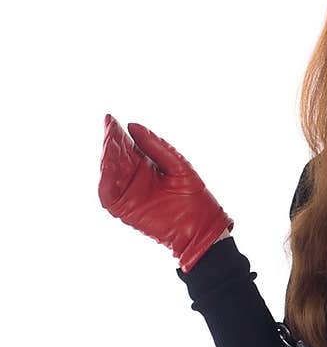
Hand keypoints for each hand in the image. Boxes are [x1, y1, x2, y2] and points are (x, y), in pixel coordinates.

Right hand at [98, 114, 233, 272]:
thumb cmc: (194, 196)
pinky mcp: (124, 209)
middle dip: (110, 142)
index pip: (126, 145)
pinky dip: (105, 182)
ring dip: (107, 159)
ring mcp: (128, 193)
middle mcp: (133, 177)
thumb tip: (133, 125)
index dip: (117, 132)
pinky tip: (108, 168)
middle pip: (115, 157)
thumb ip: (157, 147)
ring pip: (109, 173)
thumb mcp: (178, 165)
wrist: (202, 227)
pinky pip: (108, 195)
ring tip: (109, 145)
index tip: (110, 119)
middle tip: (109, 129)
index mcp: (146, 164)